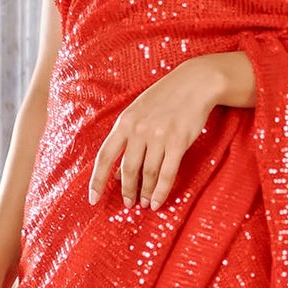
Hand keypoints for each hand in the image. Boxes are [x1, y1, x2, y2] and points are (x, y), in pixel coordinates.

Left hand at [89, 51, 254, 209]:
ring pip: (147, 174)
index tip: (93, 199)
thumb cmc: (164, 99)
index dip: (97, 181)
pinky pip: (166, 174)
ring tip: (145, 204)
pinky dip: (161, 191)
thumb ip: (126, 141)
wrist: (194, 83)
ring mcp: (158, 136)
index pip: (104, 157)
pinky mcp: (177, 142)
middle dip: (127, 191)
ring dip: (145, 193)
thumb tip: (116, 173)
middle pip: (127, 169)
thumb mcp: (138, 114)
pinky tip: (158, 202)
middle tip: (129, 204)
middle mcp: (138, 130)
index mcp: (124, 123)